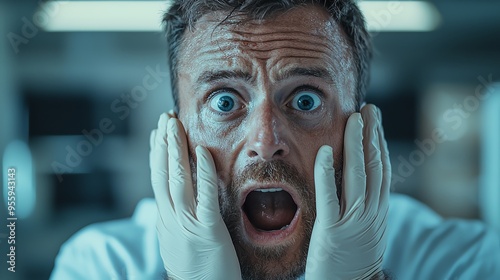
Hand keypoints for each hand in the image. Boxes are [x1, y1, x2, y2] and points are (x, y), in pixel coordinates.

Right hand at [149, 112, 240, 279]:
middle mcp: (170, 219)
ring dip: (175, 148)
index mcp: (165, 221)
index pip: (156, 181)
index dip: (156, 155)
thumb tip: (174, 203)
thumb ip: (176, 221)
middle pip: (162, 173)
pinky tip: (201, 150)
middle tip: (165, 118)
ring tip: (175, 124)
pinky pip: (204, 193)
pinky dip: (202, 169)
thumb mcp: (178, 244)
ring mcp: (186, 223)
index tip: (157, 134)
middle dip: (163, 143)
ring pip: (176, 178)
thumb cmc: (197, 273)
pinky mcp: (206, 229)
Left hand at [305, 104, 390, 278]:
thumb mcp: (366, 231)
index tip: (374, 121)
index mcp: (379, 212)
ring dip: (356, 144)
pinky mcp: (332, 231)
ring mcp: (354, 222)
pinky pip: (330, 197)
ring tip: (354, 118)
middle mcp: (371, 214)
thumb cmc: (351, 261)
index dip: (379, 143)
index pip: (382, 170)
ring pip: (358, 176)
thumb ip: (364, 206)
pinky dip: (328, 172)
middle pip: (375, 167)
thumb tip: (358, 180)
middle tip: (368, 109)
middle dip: (372, 135)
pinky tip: (327, 150)